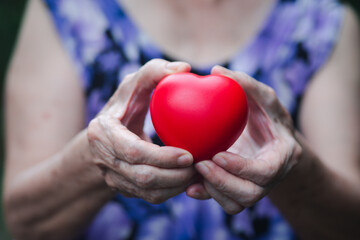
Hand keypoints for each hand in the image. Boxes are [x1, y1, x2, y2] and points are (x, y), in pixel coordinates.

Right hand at [87, 59, 196, 203]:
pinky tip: (188, 180)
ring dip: (175, 186)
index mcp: (103, 133)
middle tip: (199, 166)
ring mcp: (112, 176)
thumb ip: (154, 71)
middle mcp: (104, 158)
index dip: (161, 157)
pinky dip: (171, 191)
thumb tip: (184, 68)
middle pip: (141, 176)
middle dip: (173, 175)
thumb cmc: (125, 103)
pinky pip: (149, 197)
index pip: (132, 151)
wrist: (107, 132)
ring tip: (198, 174)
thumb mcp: (134, 83)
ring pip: (147, 191)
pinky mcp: (123, 187)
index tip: (189, 155)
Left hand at [186, 66, 301, 213]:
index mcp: (283, 155)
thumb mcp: (262, 95)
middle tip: (199, 164)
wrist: (267, 134)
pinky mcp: (241, 191)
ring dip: (213, 191)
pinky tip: (191, 186)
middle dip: (223, 182)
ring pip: (237, 204)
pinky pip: (226, 202)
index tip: (216, 156)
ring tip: (193, 173)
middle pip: (250, 194)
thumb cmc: (265, 112)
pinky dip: (208, 196)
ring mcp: (257, 187)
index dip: (241, 168)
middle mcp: (271, 176)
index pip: (265, 171)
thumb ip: (245, 83)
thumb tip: (216, 70)